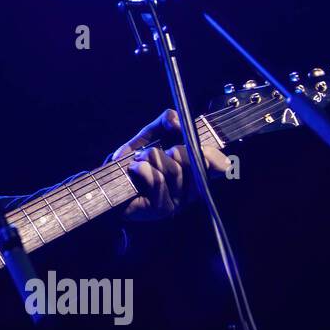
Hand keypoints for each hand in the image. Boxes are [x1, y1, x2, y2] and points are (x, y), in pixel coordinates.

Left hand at [110, 109, 230, 220]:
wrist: (109, 185)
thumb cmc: (134, 161)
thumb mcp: (151, 135)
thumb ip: (166, 121)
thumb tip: (177, 121)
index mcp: (195, 172)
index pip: (220, 166)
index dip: (214, 154)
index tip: (199, 146)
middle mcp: (192, 189)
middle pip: (193, 162)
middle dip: (172, 150)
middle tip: (153, 152)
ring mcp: (178, 201)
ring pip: (174, 170)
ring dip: (150, 158)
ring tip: (138, 160)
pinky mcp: (161, 209)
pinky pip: (158, 181)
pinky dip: (142, 168)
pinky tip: (133, 169)